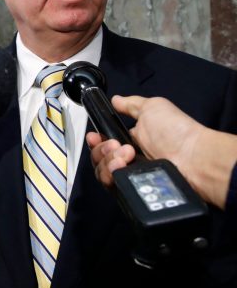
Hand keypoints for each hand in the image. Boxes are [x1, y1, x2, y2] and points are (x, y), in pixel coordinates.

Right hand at [86, 95, 203, 187]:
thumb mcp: (153, 108)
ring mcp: (129, 174)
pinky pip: (109, 184)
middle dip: (101, 149)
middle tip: (117, 145)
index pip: (103, 143)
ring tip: (126, 155)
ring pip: (100, 171)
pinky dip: (109, 174)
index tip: (94, 136)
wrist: (192, 158)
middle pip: (98, 158)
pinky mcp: (131, 188)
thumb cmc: (176, 131)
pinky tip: (121, 166)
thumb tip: (115, 99)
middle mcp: (129, 159)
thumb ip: (131, 104)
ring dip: (106, 160)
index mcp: (132, 140)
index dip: (96, 141)